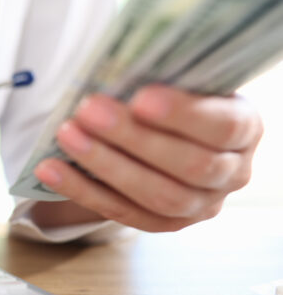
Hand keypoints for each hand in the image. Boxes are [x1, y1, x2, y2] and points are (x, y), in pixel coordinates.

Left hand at [33, 85, 263, 231]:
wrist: (171, 134)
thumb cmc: (174, 98)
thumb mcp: (180, 81)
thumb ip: (161, 78)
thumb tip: (114, 69)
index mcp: (244, 130)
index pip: (223, 126)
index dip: (183, 115)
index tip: (141, 98)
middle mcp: (231, 173)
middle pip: (187, 165)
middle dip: (132, 138)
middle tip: (87, 111)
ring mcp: (199, 206)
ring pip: (155, 195)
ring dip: (105, 165)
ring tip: (66, 136)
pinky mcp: (164, 224)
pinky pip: (122, 213)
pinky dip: (82, 190)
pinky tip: (50, 170)